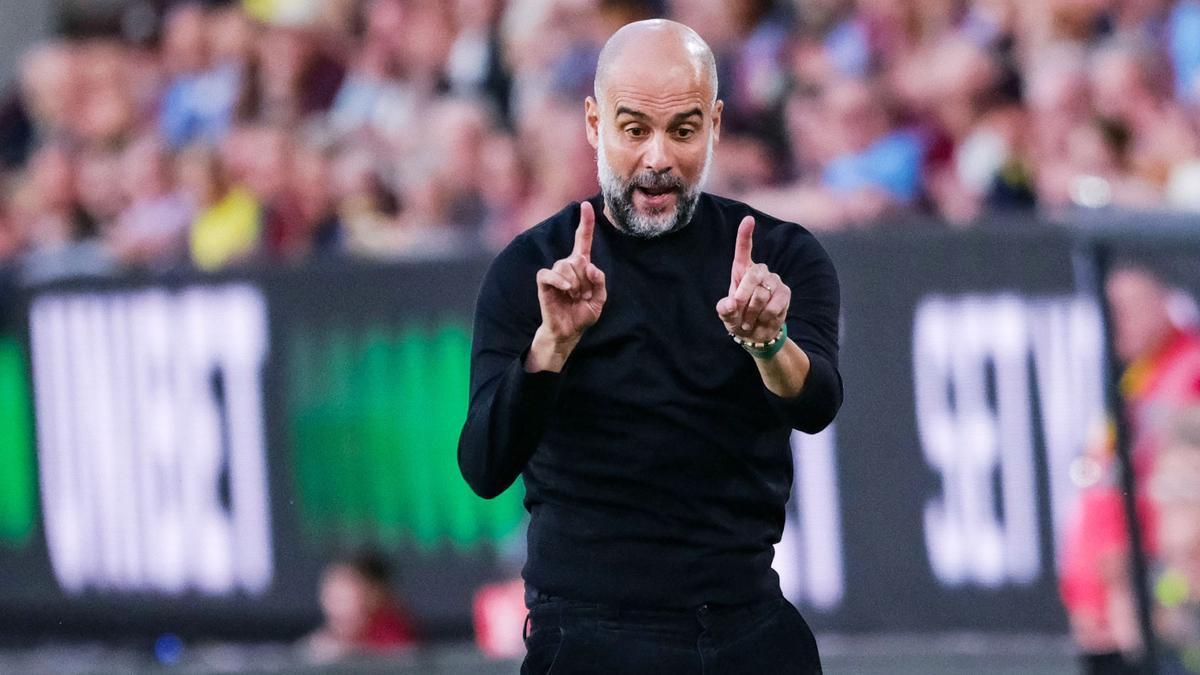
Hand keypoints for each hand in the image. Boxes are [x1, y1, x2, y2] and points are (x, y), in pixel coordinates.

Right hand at [533, 200, 607, 348]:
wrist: (569, 331)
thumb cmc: (582, 314)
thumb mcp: (600, 299)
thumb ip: (599, 281)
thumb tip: (590, 266)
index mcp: (582, 266)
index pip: (583, 240)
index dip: (586, 222)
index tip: (587, 205)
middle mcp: (568, 265)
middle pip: (580, 259)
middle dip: (586, 280)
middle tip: (583, 296)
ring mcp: (555, 272)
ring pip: (567, 266)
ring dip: (576, 285)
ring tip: (574, 298)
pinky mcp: (544, 282)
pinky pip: (550, 274)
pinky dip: (560, 281)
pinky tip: (566, 290)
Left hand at [716, 216, 789, 342]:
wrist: (756, 334)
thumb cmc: (738, 319)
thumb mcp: (726, 315)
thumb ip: (724, 310)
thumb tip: (730, 304)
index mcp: (741, 271)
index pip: (743, 250)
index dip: (745, 235)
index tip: (748, 219)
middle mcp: (759, 271)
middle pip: (753, 275)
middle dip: (743, 297)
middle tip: (738, 312)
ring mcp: (774, 281)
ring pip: (762, 293)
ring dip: (752, 312)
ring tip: (750, 319)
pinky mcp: (785, 293)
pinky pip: (774, 305)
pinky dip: (765, 316)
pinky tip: (763, 319)